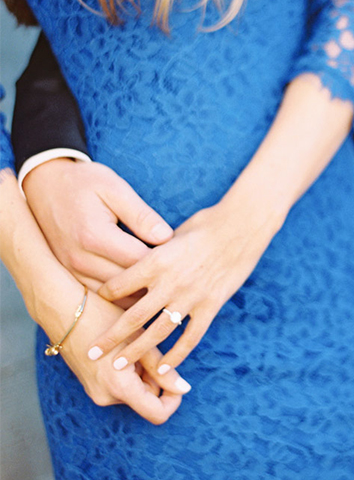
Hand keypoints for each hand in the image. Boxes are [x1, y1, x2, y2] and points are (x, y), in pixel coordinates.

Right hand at [22, 159, 173, 290]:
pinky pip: (97, 296)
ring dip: (137, 293)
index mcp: (94, 236)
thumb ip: (142, 215)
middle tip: (179, 277)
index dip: (165, 264)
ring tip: (162, 287)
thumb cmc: (83, 183)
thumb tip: (167, 238)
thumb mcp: (115, 188)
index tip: (183, 260)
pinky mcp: (67, 275)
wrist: (44, 184)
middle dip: (155, 282)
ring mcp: (71, 271)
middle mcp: (80, 259)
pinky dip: (118, 297)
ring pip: (113, 296)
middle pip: (128, 284)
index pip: (140, 262)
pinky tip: (137, 291)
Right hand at [50, 285, 191, 423]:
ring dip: (142, 372)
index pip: (157, 413)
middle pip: (146, 400)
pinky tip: (124, 348)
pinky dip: (129, 372)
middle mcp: (105, 397)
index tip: (178, 379)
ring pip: (135, 391)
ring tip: (134, 344)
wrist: (63, 310)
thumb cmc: (103, 318)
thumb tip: (185, 389)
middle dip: (156, 379)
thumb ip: (161, 369)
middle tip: (151, 349)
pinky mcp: (91, 385)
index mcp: (120, 388)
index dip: (173, 399)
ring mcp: (96, 392)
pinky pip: (120, 386)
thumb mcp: (138, 340)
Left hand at [90, 188, 278, 374]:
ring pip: (157, 332)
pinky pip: (190, 337)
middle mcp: (169, 282)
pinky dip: (176, 354)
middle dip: (110, 337)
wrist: (242, 225)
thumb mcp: (172, 235)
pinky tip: (163, 367)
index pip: (119, 285)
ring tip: (119, 365)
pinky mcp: (211, 306)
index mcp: (156, 260)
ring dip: (136, 350)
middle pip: (132, 317)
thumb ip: (156, 256)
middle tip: (92, 352)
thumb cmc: (206, 224)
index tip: (94, 303)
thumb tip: (140, 265)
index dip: (103, 295)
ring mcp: (191, 297)